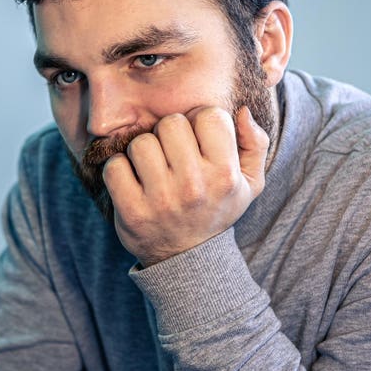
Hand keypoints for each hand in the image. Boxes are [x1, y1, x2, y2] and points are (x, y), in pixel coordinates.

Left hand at [103, 106, 268, 266]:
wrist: (187, 259)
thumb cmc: (216, 210)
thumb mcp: (250, 183)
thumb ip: (254, 144)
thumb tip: (243, 111)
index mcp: (225, 175)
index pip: (209, 116)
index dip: (200, 122)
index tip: (198, 141)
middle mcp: (195, 186)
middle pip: (171, 124)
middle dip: (169, 135)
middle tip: (172, 155)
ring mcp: (161, 200)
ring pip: (141, 143)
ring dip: (143, 152)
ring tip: (152, 169)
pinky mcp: (131, 212)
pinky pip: (115, 167)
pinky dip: (119, 170)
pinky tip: (132, 182)